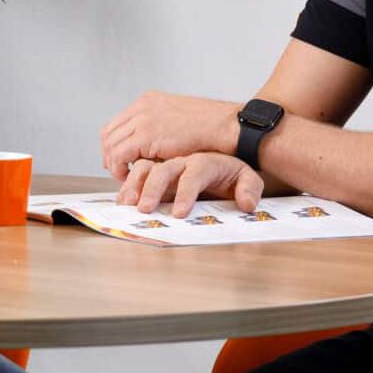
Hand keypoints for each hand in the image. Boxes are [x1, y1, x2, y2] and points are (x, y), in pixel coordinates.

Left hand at [100, 92, 239, 180]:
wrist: (225, 125)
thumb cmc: (209, 128)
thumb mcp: (177, 120)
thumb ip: (159, 128)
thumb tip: (147, 147)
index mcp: (148, 100)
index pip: (117, 123)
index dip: (114, 144)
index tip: (120, 159)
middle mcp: (141, 107)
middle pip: (109, 133)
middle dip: (110, 154)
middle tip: (118, 171)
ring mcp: (142, 119)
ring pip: (111, 144)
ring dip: (113, 163)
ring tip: (124, 176)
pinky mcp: (146, 135)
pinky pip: (119, 154)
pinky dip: (119, 168)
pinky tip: (129, 177)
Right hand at [119, 152, 263, 217]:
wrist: (221, 158)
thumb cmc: (231, 173)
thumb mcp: (247, 178)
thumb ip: (250, 188)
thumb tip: (247, 203)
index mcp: (205, 162)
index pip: (193, 174)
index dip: (185, 193)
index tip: (179, 214)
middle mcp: (182, 161)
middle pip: (164, 169)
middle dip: (152, 189)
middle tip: (145, 209)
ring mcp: (167, 165)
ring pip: (146, 166)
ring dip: (134, 183)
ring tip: (127, 202)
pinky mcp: (156, 172)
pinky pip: (137, 171)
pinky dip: (128, 183)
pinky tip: (123, 198)